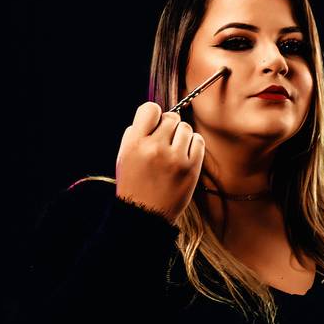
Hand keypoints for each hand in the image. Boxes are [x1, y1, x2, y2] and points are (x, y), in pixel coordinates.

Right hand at [115, 102, 204, 224]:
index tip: (155, 125)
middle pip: (171, 118)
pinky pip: (198, 141)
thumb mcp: (125, 156)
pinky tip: (184, 156)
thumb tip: (156, 115)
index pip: (150, 108)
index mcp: (135, 143)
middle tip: (165, 143)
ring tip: (174, 151)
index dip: (154, 115)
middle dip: (169, 128)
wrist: (145, 215)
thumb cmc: (135, 184)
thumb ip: (137, 133)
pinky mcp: (191, 168)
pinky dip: (193, 145)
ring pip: (186, 128)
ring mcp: (174, 158)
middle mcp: (154, 148)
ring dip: (181, 136)